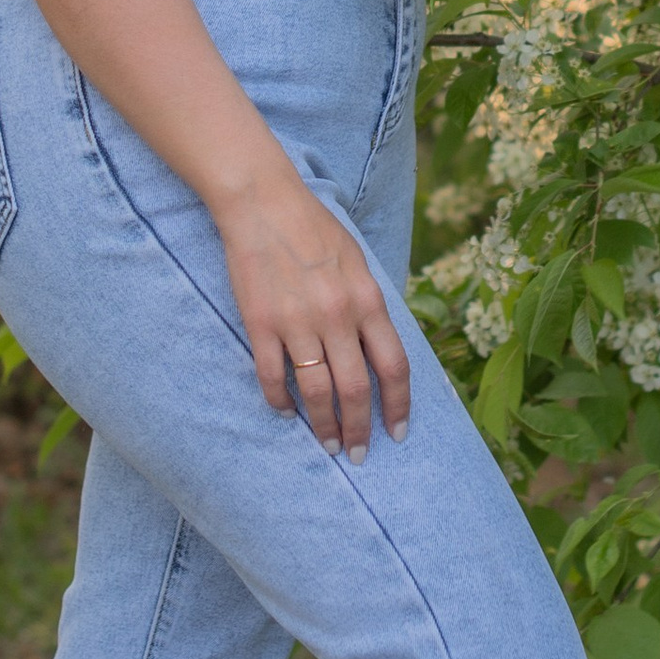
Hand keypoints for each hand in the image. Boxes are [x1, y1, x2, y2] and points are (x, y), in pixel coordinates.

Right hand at [216, 163, 410, 458]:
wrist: (264, 204)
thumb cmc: (315, 231)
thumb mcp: (358, 265)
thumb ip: (370, 308)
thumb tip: (381, 352)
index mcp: (367, 300)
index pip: (393, 367)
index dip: (398, 406)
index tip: (397, 433)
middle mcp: (337, 316)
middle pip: (356, 389)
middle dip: (361, 429)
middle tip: (359, 454)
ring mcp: (297, 322)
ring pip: (317, 391)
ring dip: (324, 426)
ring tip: (328, 445)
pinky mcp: (261, 324)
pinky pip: (274, 376)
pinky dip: (281, 401)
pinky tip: (286, 413)